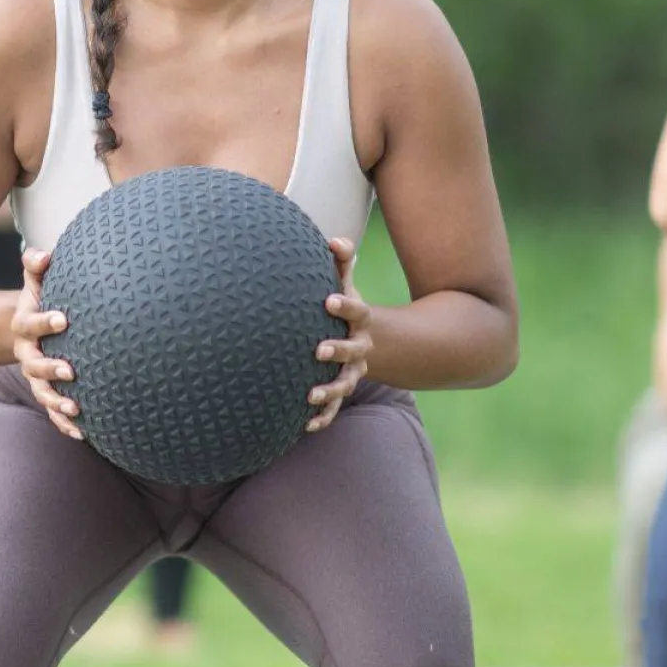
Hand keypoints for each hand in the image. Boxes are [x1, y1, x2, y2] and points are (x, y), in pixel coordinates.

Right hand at [12, 247, 79, 439]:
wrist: (29, 328)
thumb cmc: (42, 299)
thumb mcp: (35, 282)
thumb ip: (36, 266)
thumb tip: (42, 255)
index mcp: (24, 326)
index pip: (31, 324)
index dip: (45, 322)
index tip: (64, 318)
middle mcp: (27, 354)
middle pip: (34, 364)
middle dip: (51, 368)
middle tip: (71, 370)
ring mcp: (35, 376)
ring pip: (42, 392)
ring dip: (57, 402)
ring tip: (75, 408)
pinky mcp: (47, 392)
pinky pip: (53, 411)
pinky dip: (64, 423)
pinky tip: (83, 434)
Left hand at [307, 237, 371, 432]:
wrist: (357, 338)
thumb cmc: (340, 306)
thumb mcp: (344, 284)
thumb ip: (341, 263)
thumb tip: (335, 240)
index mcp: (360, 321)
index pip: (356, 311)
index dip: (345, 306)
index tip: (328, 300)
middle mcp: (360, 348)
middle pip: (353, 351)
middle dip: (338, 351)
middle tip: (318, 350)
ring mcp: (352, 372)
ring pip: (344, 385)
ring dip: (329, 391)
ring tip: (310, 395)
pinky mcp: (341, 391)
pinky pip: (334, 409)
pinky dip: (323, 417)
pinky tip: (306, 426)